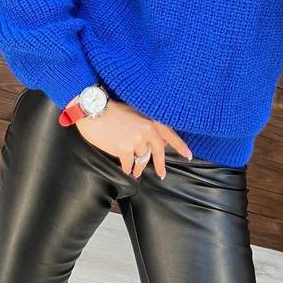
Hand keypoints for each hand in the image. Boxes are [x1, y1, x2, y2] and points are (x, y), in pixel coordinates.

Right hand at [70, 97, 192, 178]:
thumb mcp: (134, 112)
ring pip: (141, 159)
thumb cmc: (111, 109)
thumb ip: (146, 125)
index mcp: (150, 119)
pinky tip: (125, 167)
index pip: (170, 135)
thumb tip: (157, 141)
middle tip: (162, 173)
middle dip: (160, 165)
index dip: (180, 146)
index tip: (189, 155)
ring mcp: (136, 140)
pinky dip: (126, 167)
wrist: (93, 110)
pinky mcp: (124, 150)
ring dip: (138, 166)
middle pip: (158, 152)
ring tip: (134, 170)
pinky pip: (128, 164)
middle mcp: (146, 130)